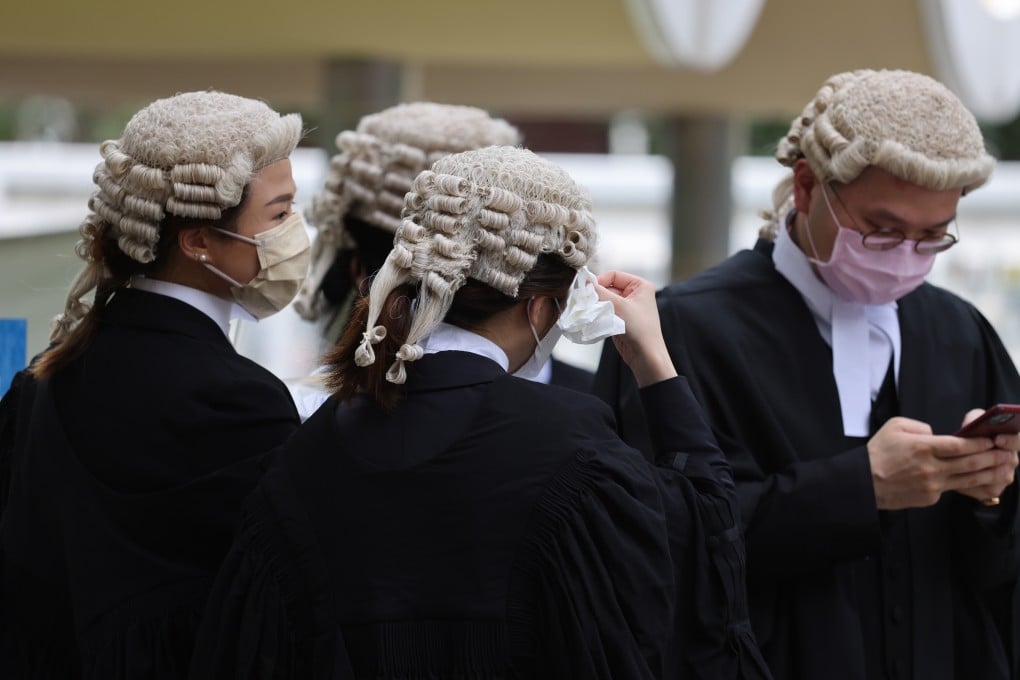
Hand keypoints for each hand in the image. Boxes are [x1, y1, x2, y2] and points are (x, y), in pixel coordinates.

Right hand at [594, 270, 676, 387]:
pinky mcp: (621, 319)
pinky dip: (598, 314)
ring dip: (596, 306)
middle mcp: (635, 294)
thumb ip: (601, 293)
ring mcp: (627, 307)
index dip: (600, 281)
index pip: (614, 275)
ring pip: (605, 300)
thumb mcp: (619, 307)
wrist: (645, 356)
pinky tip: (593, 319)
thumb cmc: (640, 329)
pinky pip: (605, 312)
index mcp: (640, 285)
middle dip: (597, 295)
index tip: (587, 290)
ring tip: (590, 312)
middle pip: (608, 288)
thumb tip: (586, 282)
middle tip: (585, 302)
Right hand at [868, 417, 1000, 509]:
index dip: (979, 443)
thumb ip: (919, 426)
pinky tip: (978, 480)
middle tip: (1005, 453)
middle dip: (991, 457)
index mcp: (923, 447)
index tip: (991, 439)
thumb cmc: (877, 453)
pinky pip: (951, 489)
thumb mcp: (894, 426)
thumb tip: (936, 434)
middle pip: (970, 463)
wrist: (864, 483)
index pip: (960, 445)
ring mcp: (932, 485)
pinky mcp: (930, 498)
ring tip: (1003, 469)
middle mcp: (931, 468)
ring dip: (988, 474)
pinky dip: (966, 484)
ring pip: (968, 480)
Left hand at [951, 409, 1018, 504]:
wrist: (958, 456)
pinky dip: (972, 484)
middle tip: (977, 455)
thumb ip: (975, 419)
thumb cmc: (970, 435)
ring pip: (997, 476)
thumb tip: (972, 424)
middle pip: (1009, 460)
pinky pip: (986, 489)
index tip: (997, 439)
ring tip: (961, 466)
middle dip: (992, 457)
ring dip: (980, 471)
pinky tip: (958, 478)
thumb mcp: (972, 422)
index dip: (1010, 440)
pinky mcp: (993, 489)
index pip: (1017, 440)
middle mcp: (1011, 459)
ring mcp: (1004, 476)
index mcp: (1011, 441)